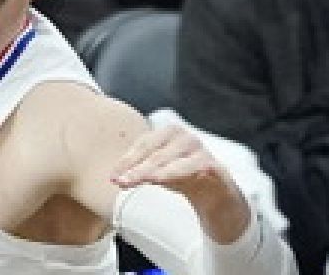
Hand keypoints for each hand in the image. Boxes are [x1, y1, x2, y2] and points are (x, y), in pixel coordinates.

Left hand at [111, 123, 248, 244]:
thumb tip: (116, 176)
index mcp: (169, 134)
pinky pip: (196, 169)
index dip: (127, 160)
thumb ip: (139, 169)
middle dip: (137, 168)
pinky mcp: (215, 167)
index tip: (113, 176)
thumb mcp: (158, 170)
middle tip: (121, 182)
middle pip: (156, 154)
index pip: (143, 145)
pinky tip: (168, 180)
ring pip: (174, 161)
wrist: (215, 193)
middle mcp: (185, 138)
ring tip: (143, 180)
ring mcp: (201, 152)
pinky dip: (182, 172)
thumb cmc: (182, 176)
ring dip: (156, 171)